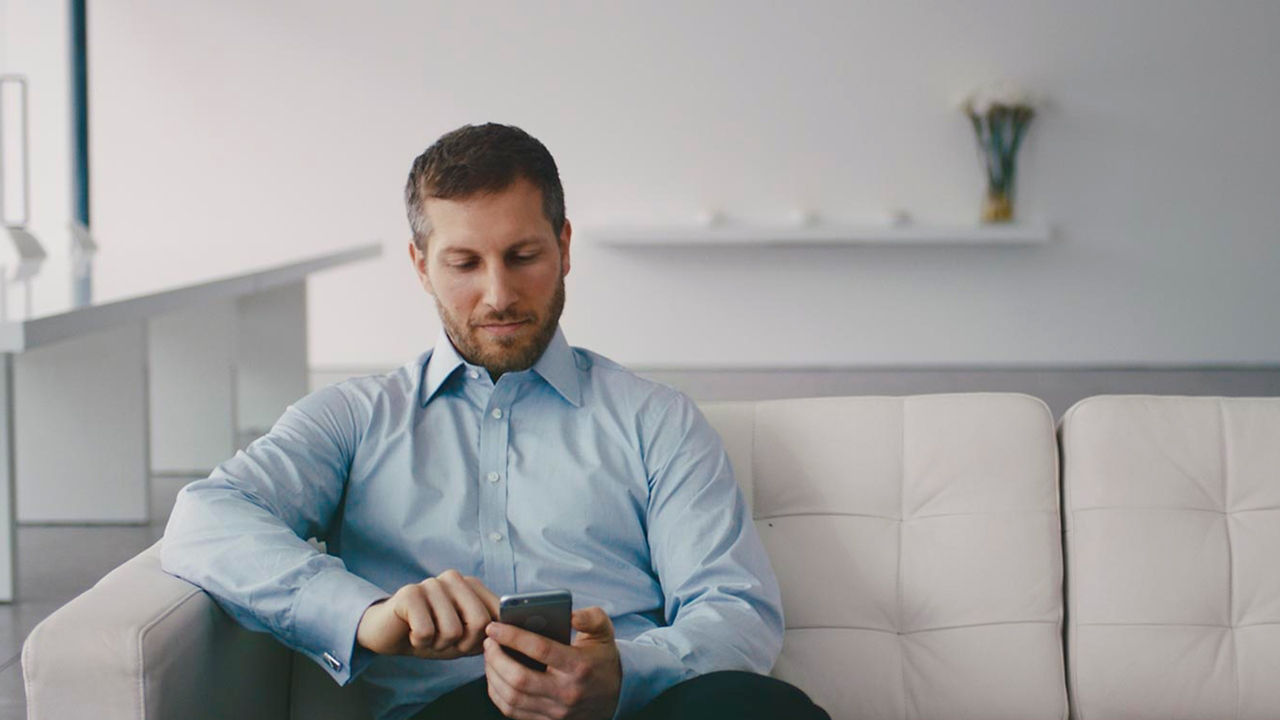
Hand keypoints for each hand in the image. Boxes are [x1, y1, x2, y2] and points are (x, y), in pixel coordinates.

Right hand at [356, 570, 499, 658]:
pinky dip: (419, 642)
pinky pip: (426, 631)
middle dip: (462, 644)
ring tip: (426, 635)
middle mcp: (454, 578)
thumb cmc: (431, 635)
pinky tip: (411, 633)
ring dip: (437, 644)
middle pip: (480, 623)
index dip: (484, 639)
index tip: (466, 642)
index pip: (498, 615)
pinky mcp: (410, 593)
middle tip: (443, 640)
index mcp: (472, 585)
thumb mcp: (464, 638)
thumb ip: (487, 633)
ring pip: (453, 631)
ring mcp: (432, 583)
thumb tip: (503, 633)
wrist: (388, 634)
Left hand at [483, 606, 621, 719]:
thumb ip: (590, 617)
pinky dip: (498, 694)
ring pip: (512, 698)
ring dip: (493, 675)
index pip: (540, 649)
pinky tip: (494, 676)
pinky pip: (513, 712)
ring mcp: (557, 711)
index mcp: (579, 666)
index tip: (494, 626)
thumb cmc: (602, 658)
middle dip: (496, 658)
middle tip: (488, 641)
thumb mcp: (604, 632)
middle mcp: (567, 692)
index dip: (512, 636)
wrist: (617, 695)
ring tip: (489, 656)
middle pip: (520, 679)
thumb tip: (570, 614)